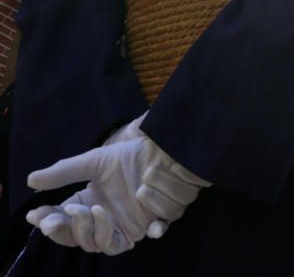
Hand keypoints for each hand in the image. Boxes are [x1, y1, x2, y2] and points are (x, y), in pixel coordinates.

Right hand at [26, 116, 208, 254]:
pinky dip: (154, 231)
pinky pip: (152, 234)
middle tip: (68, 212)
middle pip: (82, 241)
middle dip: (71, 229)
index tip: (36, 216)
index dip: (50, 223)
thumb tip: (31, 180)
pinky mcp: (154, 221)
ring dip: (99, 230)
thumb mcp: (94, 162)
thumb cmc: (128, 156)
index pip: (64, 224)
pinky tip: (151, 227)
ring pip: (108, 246)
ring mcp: (130, 224)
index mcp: (89, 206)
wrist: (162, 147)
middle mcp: (107, 220)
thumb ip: (65, 172)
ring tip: (96, 209)